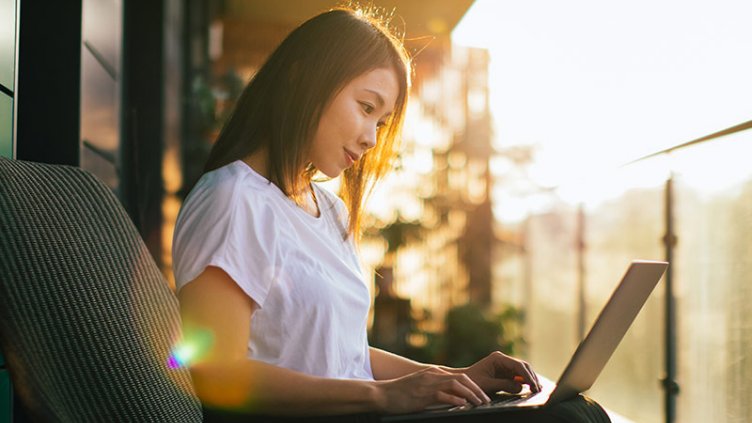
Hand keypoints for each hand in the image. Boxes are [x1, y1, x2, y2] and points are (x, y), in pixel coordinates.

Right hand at [374, 366, 490, 413]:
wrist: (382, 394)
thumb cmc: (400, 394)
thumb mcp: (420, 387)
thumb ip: (434, 388)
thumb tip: (451, 398)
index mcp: (433, 373)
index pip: (459, 376)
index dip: (473, 386)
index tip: (482, 395)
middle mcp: (433, 375)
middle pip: (462, 379)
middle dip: (476, 389)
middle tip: (486, 400)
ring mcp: (428, 383)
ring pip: (456, 385)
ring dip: (471, 394)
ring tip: (480, 403)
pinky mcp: (423, 394)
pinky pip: (444, 395)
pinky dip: (455, 399)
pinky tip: (463, 405)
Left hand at [459, 351, 541, 393]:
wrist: (464, 382)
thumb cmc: (472, 381)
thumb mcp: (487, 384)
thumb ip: (504, 385)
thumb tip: (520, 386)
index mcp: (498, 358)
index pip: (517, 365)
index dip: (527, 375)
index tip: (533, 385)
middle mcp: (503, 360)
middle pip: (523, 366)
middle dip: (531, 377)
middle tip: (537, 389)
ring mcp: (505, 365)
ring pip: (523, 371)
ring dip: (530, 379)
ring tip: (536, 390)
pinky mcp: (505, 372)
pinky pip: (518, 376)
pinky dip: (525, 382)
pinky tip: (531, 388)